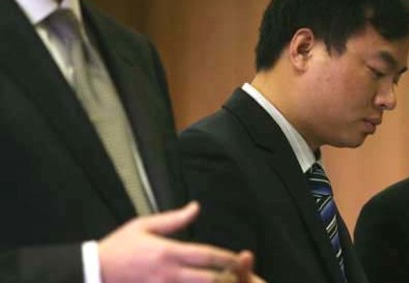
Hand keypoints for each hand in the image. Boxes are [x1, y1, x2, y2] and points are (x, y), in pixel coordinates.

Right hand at [99, 202, 266, 282]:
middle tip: (239, 275)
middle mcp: (169, 274)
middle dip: (227, 278)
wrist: (94, 271)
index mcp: (168, 252)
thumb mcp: (144, 225)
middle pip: (208, 279)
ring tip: (227, 282)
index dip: (227, 257)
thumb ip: (174, 219)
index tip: (240, 258)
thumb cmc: (120, 247)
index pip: (206, 255)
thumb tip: (196, 207)